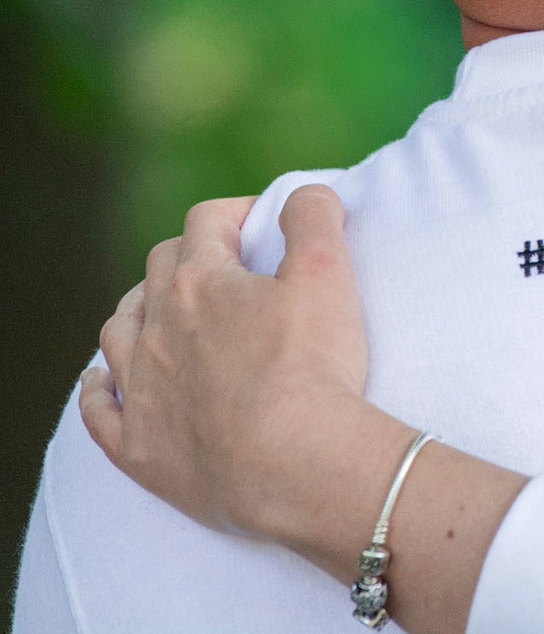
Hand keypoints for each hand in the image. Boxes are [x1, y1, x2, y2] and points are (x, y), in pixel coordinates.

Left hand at [81, 186, 398, 550]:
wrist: (292, 464)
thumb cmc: (313, 366)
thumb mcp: (329, 273)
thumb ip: (314, 217)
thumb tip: (305, 194)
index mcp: (201, 282)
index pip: (206, 222)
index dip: (237, 213)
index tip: (266, 224)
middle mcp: (157, 327)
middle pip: (159, 269)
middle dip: (190, 256)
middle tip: (229, 268)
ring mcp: (140, 388)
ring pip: (118, 331)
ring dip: (138, 312)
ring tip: (162, 314)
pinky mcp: (136, 445)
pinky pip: (98, 408)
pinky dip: (98, 389)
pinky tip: (103, 382)